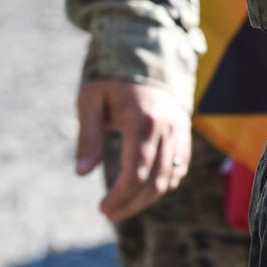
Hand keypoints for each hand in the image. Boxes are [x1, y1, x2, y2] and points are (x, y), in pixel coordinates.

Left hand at [76, 79, 191, 221]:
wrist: (146, 53)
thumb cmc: (113, 79)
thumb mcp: (91, 100)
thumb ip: (88, 137)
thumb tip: (82, 173)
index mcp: (143, 122)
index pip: (136, 173)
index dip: (120, 197)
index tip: (102, 208)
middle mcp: (167, 128)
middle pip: (154, 181)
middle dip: (131, 203)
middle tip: (109, 213)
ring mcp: (179, 129)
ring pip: (170, 177)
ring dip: (147, 198)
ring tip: (124, 205)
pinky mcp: (184, 130)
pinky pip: (180, 166)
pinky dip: (165, 182)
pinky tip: (145, 189)